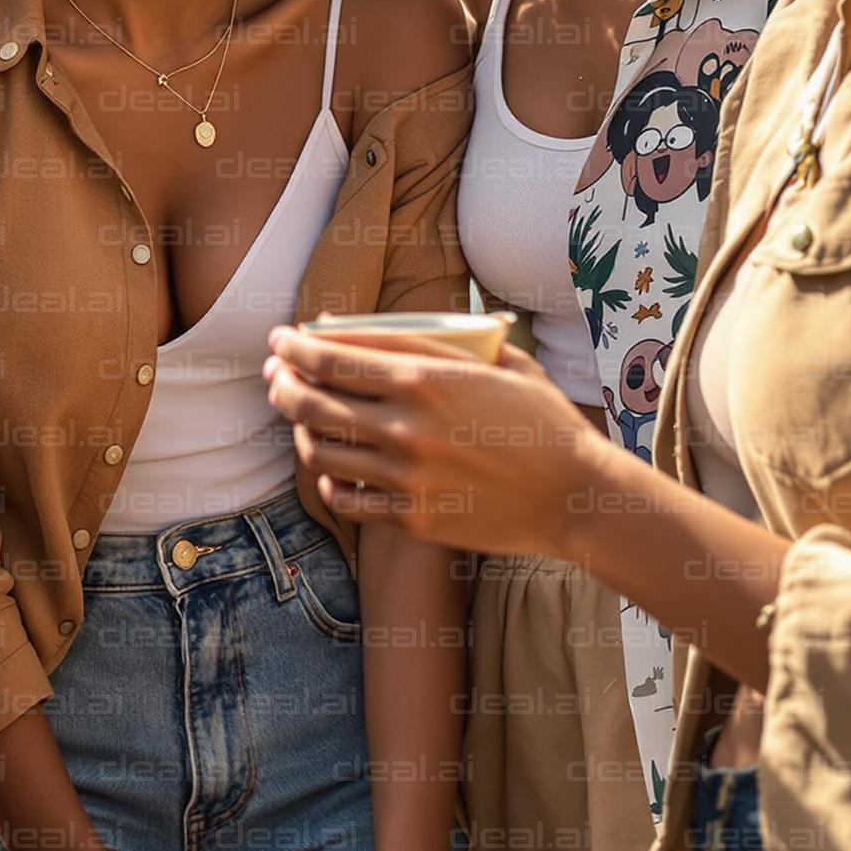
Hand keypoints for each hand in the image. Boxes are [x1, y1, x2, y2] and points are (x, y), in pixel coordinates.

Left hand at [264, 330, 606, 557]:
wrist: (575, 496)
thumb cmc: (543, 423)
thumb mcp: (501, 364)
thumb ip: (447, 344)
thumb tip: (389, 331)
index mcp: (425, 379)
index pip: (333, 357)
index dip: (295, 346)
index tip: (280, 340)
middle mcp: (406, 427)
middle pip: (314, 401)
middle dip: (283, 384)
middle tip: (276, 377)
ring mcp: (406, 477)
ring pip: (321, 451)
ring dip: (299, 431)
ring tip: (299, 419)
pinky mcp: (412, 519)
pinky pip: (347, 499)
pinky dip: (329, 483)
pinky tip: (331, 470)